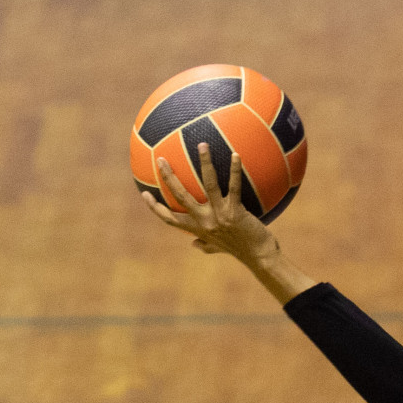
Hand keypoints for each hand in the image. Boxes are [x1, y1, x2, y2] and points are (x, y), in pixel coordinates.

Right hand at [141, 142, 280, 267]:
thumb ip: (205, 245)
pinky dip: (234, 170)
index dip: (155, 208)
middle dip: (169, 177)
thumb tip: (194, 244)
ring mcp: (219, 216)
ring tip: (202, 145)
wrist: (259, 257)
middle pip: (181, 197)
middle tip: (161, 159)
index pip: (170, 219)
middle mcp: (205, 222)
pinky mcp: (235, 212)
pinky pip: (234, 187)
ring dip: (204, 163)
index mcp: (198, 229)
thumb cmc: (241, 250)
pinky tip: (235, 155)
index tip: (143, 193)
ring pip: (208, 185)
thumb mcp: (219, 248)